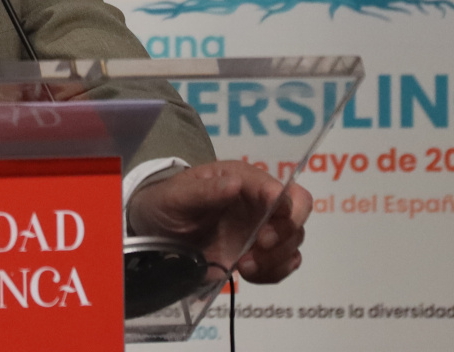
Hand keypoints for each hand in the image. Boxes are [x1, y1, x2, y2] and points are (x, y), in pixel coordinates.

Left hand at [127, 160, 312, 282]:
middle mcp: (260, 202)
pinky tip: (247, 273)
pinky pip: (283, 265)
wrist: (156, 229)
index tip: (269, 227)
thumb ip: (205, 191)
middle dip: (285, 233)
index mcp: (244, 179)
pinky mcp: (258, 255)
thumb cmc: (167, 202)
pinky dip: (274, 273)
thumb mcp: (177, 195)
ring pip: (294, 242)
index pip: (278, 188)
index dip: (284, 205)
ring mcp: (262, 229)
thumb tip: (236, 183)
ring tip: (244, 265)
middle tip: (260, 245)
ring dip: (277, 258)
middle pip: (298, 213)